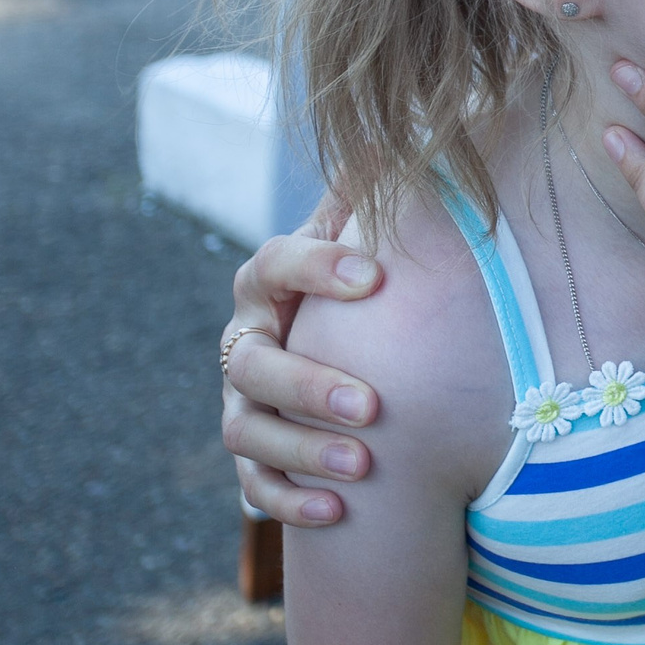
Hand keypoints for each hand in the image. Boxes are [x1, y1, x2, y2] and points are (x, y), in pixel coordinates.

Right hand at [221, 195, 386, 526]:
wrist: (339, 340)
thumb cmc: (364, 282)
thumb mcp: (367, 231)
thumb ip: (379, 190)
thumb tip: (401, 129)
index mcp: (269, 282)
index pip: (276, 264)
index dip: (318, 267)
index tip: (373, 277)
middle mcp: (245, 341)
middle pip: (255, 364)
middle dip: (311, 386)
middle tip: (373, 406)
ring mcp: (242, 403)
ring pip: (248, 430)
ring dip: (303, 449)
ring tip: (365, 463)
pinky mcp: (252, 457)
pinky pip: (255, 487)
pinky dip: (290, 502)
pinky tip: (338, 515)